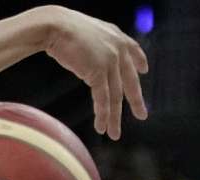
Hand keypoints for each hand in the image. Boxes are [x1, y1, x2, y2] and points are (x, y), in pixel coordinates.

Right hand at [33, 6, 148, 139]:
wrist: (55, 26)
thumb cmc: (61, 27)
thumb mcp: (84, 31)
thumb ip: (92, 41)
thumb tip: (83, 49)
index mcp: (116, 36)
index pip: (134, 50)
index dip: (140, 61)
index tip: (144, 70)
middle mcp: (118, 50)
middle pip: (129, 81)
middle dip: (136, 101)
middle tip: (142, 115)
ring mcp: (110, 61)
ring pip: (116, 95)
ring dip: (114, 117)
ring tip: (114, 134)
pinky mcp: (99, 72)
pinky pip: (103, 98)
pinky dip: (102, 114)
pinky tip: (101, 127)